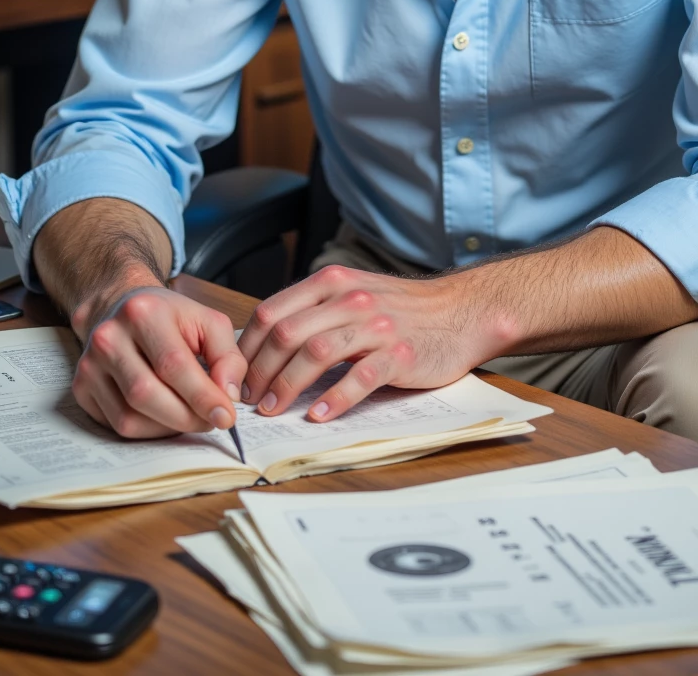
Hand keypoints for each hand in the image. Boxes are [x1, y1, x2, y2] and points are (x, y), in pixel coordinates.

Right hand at [73, 285, 246, 438]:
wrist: (123, 308)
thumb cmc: (170, 318)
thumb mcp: (208, 322)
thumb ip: (227, 356)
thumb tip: (228, 396)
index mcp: (142, 312)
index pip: (173, 364)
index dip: (202, 396)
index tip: (226, 416)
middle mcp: (108, 337)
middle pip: (147, 394)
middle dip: (186, 417)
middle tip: (211, 421)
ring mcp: (89, 364)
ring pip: (129, 417)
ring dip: (167, 427)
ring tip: (189, 415)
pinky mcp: (81, 388)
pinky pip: (116, 425)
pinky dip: (147, 429)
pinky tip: (164, 414)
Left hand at [237, 264, 502, 422]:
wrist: (460, 310)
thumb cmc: (402, 309)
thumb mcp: (353, 294)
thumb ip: (315, 311)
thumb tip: (266, 344)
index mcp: (331, 283)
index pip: (271, 312)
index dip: (247, 348)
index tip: (237, 375)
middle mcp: (349, 299)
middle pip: (287, 334)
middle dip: (260, 372)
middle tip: (249, 400)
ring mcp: (375, 326)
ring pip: (315, 353)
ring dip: (287, 387)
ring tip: (274, 410)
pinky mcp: (398, 353)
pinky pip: (359, 377)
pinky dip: (334, 398)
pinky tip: (318, 415)